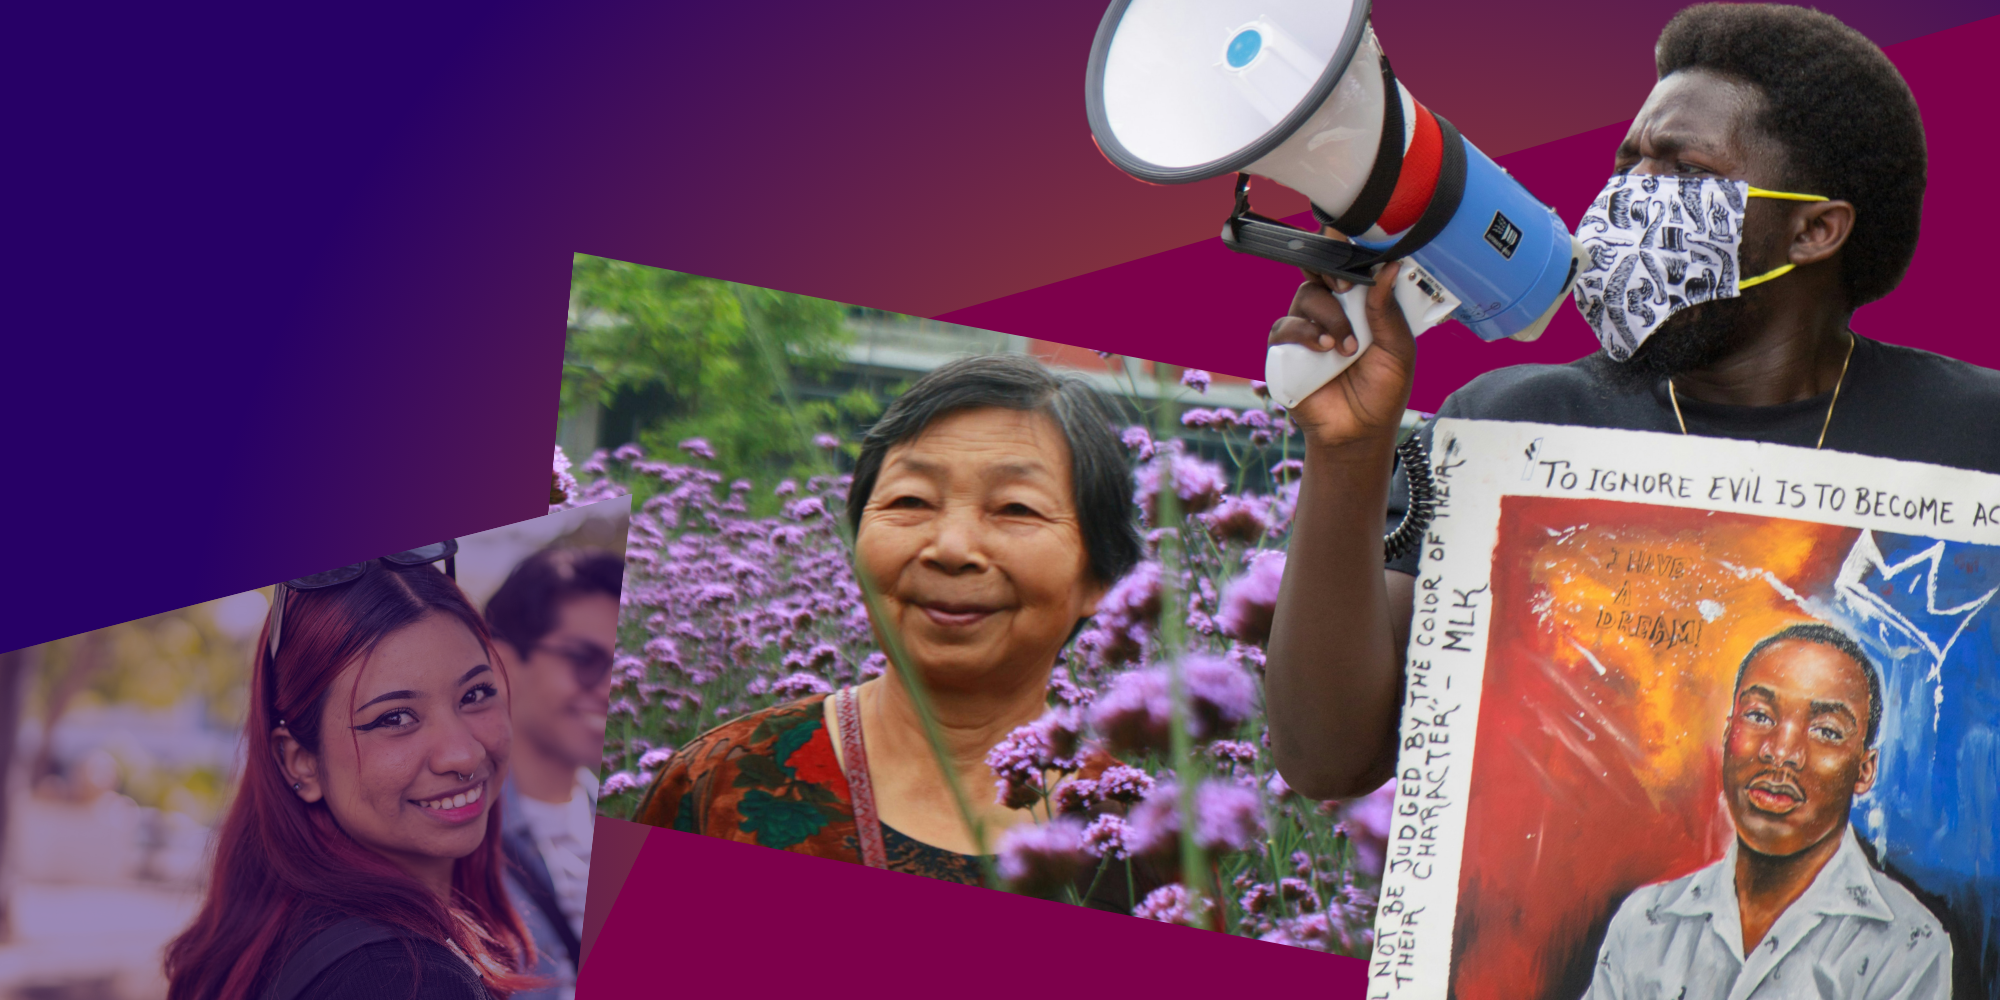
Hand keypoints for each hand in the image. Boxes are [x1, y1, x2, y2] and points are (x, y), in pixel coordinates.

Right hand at [1267, 259, 1416, 454]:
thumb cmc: (1382, 391)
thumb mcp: (1398, 349)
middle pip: (1319, 270)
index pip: (1348, 266)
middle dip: (1331, 271)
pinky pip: (1285, 326)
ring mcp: (1306, 328)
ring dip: (1329, 316)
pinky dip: (1304, 332)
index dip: (1349, 253)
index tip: (1361, 255)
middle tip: (1346, 287)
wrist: (1359, 432)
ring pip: (1306, 296)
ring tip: (1345, 348)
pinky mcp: (1285, 350)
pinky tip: (1324, 349)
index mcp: (1359, 304)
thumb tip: (1390, 268)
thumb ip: (1389, 310)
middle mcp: (1330, 310)